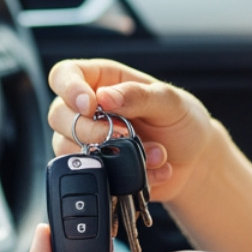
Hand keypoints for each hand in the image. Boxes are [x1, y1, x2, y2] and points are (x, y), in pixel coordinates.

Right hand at [46, 59, 221, 201]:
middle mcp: (88, 110)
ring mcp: (87, 142)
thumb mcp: (169, 101)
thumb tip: (105, 96)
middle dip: (88, 130)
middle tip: (123, 134)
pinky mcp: (94, 169)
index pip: (64, 75)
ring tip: (152, 154)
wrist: (194, 159)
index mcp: (102, 80)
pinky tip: (148, 171)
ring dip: (110, 156)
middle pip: (57, 115)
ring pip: (66, 148)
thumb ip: (138, 95)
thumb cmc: (181, 120)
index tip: (89, 105)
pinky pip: (89, 176)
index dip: (69, 88)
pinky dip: (121, 176)